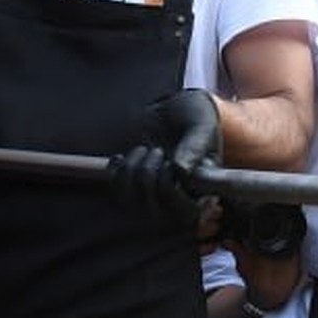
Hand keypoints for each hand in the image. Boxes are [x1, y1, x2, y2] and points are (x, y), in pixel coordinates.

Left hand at [109, 89, 221, 227]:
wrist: (168, 104)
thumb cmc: (191, 112)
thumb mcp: (201, 122)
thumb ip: (196, 144)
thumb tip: (182, 171)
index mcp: (204, 188)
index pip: (188, 213)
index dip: (172, 193)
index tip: (171, 163)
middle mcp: (180, 198)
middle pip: (156, 214)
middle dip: (148, 178)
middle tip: (156, 150)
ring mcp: (154, 194)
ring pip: (131, 206)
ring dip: (131, 175)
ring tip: (142, 150)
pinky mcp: (131, 187)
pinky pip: (114, 195)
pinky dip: (114, 175)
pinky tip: (121, 157)